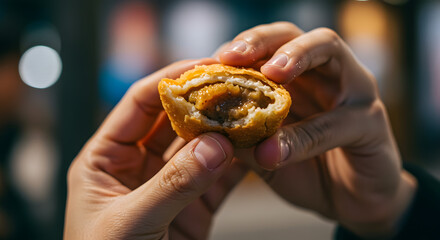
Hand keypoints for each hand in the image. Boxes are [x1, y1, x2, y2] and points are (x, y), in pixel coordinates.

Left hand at [64, 59, 247, 239]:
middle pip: (175, 121)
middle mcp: (137, 165)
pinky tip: (256, 148)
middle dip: (206, 102)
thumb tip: (214, 145)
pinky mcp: (192, 204)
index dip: (172, 81)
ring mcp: (168, 183)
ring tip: (254, 113)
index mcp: (105, 159)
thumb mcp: (131, 224)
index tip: (206, 66)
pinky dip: (238, 162)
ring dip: (227, 131)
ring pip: (201, 146)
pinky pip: (218, 176)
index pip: (140, 104)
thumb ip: (172, 184)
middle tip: (239, 86)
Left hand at [218, 22, 416, 238]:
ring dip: (296, 55)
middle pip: (295, 34)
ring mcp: (354, 92)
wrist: (351, 204)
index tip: (211, 63)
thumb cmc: (306, 170)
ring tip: (270, 73)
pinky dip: (302, 136)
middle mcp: (326, 74)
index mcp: (297, 78)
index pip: (266, 46)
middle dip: (262, 41)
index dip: (238, 49)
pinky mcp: (372, 124)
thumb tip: (209, 128)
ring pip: (330, 51)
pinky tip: (274, 151)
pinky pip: (337, 122)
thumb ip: (244, 140)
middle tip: (233, 56)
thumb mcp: (266, 156)